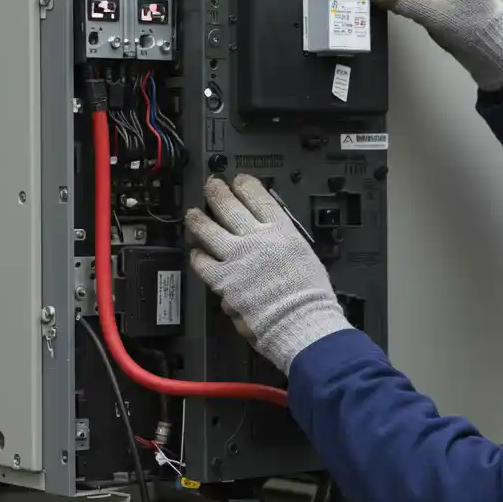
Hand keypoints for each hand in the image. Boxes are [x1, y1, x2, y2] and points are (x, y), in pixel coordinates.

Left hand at [184, 174, 353, 373]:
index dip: (246, 186)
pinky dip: (198, 257)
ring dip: (198, 220)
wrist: (300, 321)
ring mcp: (236, 258)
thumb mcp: (305, 257)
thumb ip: (284, 245)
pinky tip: (196, 254)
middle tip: (211, 186)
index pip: (259, 198)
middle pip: (230, 207)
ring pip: (208, 230)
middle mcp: (256, 239)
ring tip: (192, 214)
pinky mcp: (222, 279)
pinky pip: (202, 264)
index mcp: (282, 231)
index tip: (239, 180)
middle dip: (218, 192)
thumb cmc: (310, 297)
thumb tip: (270, 243)